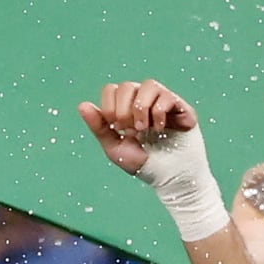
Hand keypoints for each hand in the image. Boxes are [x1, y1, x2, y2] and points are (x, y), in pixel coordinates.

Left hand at [80, 80, 199, 175]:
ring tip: (143, 129)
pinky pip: (167, 96)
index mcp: (126, 107)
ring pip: (148, 85)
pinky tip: (158, 129)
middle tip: (129, 131)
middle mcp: (144, 100)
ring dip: (140, 108)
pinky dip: (158, 113)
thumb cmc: (144, 163)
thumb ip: (99, 127)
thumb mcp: (115, 147)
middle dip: (123, 110)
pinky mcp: (181, 107)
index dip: (109, 106)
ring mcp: (163, 101)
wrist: (171, 178)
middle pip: (127, 86)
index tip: (116, 128)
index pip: (111, 90)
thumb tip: (82, 105)